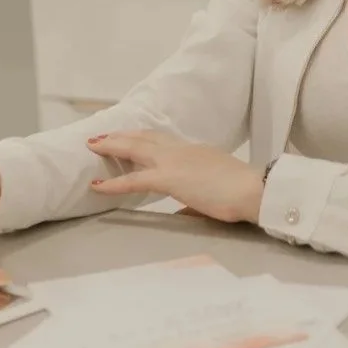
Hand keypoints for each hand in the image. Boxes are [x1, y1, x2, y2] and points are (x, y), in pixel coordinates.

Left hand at [87, 132, 263, 225]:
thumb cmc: (242, 194)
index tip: (131, 137)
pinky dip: (113, 182)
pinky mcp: (168, 178)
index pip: (163, 141)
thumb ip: (195, 202)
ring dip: (112, 146)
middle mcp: (181, 150)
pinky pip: (133, 179)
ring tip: (93, 146)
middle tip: (102, 136)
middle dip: (122, 135)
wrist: (254, 190)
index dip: (144, 138)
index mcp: (194, 152)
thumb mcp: (215, 193)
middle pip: (145, 137)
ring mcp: (173, 161)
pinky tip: (98, 185)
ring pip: (134, 148)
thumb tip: (185, 212)